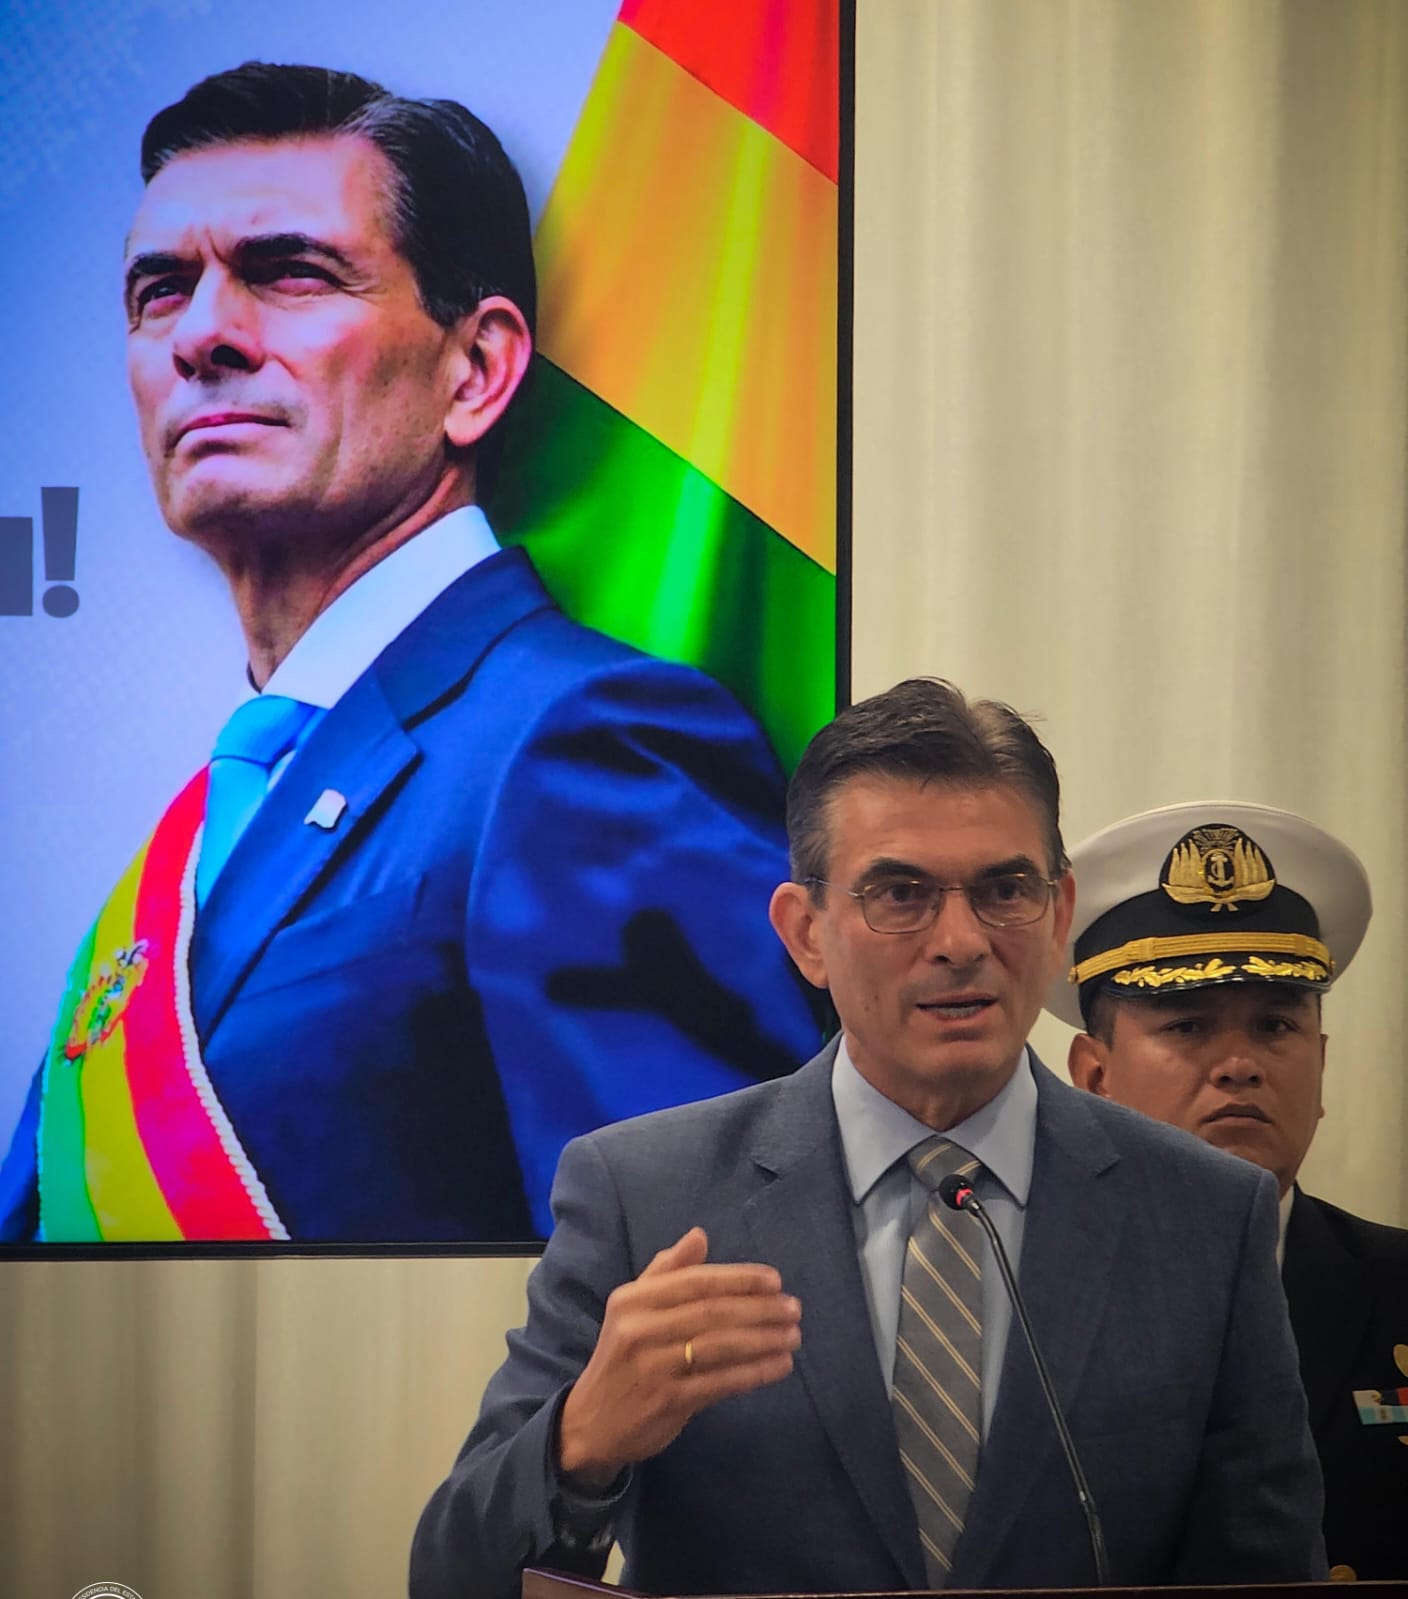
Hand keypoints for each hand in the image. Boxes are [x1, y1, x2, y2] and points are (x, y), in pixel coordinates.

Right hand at [556, 1226, 801, 1489]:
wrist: (592, 1423)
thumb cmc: (622, 1356)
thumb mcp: (632, 1308)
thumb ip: (666, 1271)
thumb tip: (700, 1235)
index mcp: (633, 1299)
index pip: (696, 1282)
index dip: (739, 1279)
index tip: (775, 1280)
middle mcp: (640, 1329)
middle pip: (712, 1312)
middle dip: (760, 1309)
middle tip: (794, 1309)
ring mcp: (654, 1367)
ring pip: (721, 1347)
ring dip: (764, 1340)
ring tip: (794, 1336)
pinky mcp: (668, 1401)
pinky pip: (721, 1382)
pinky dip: (754, 1373)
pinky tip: (779, 1366)